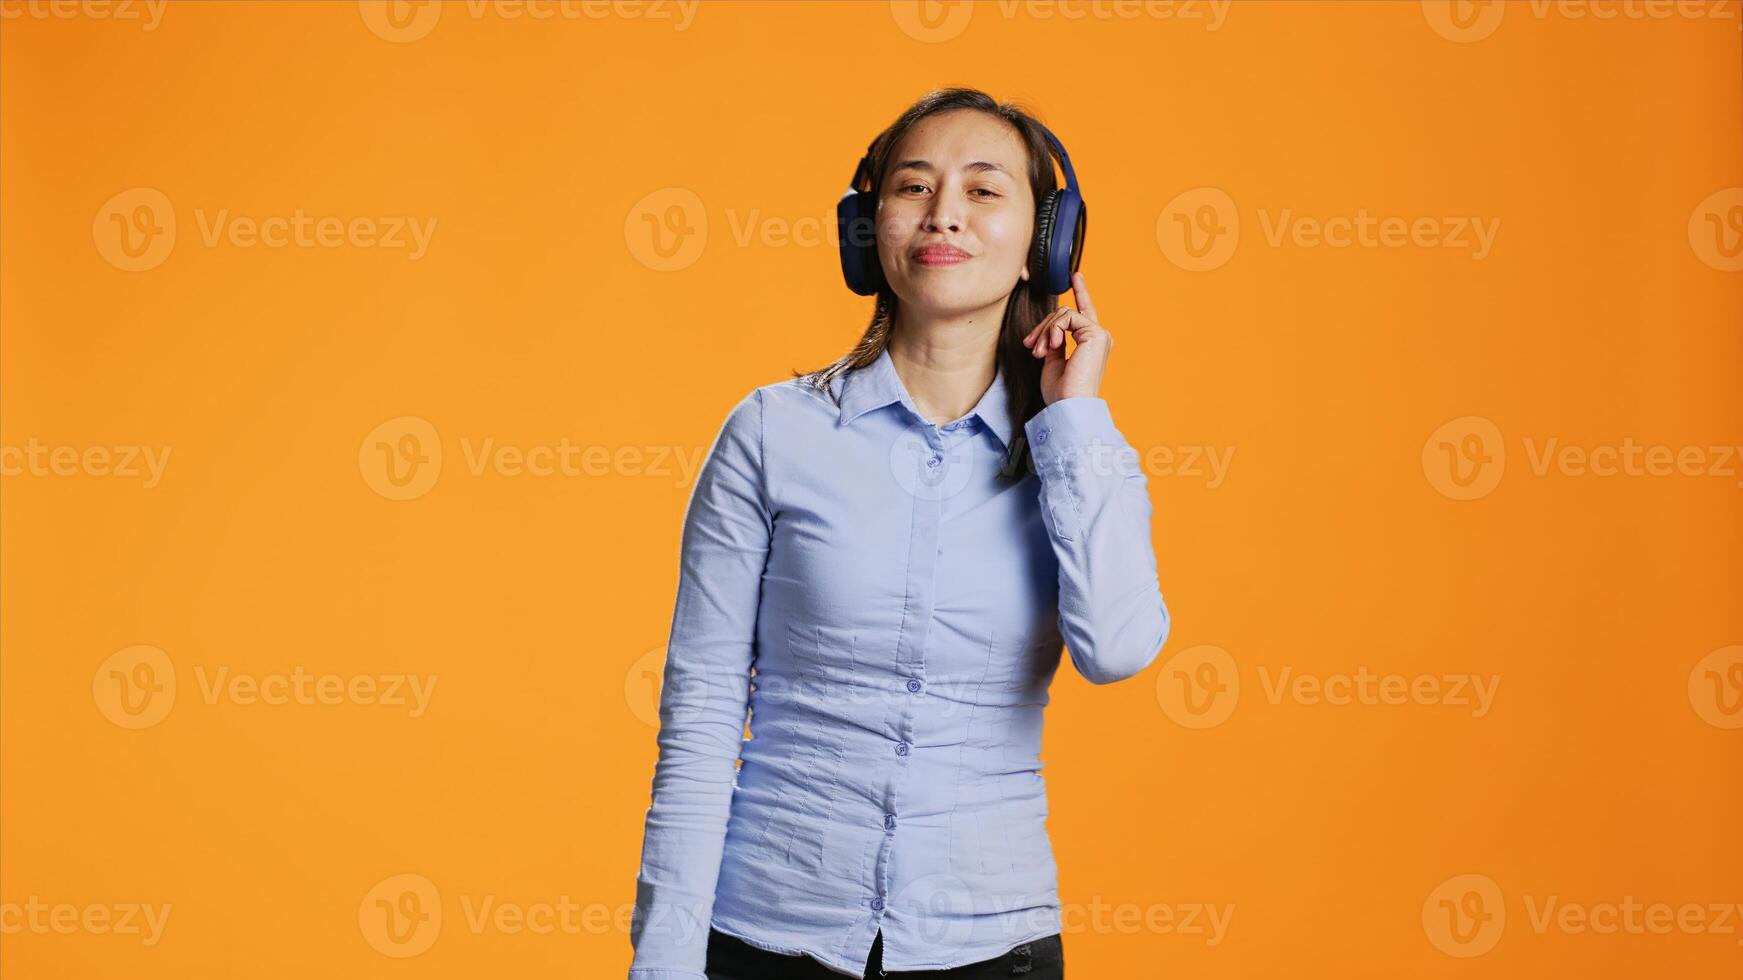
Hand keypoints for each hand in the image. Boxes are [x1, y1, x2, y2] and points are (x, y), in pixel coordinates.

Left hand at [1021, 271, 1111, 404]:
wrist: (1069, 406)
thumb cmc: (1061, 393)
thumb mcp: (1054, 363)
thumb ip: (1054, 343)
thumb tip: (1050, 331)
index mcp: (1091, 344)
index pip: (1084, 312)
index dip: (1081, 292)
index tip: (1075, 275)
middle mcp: (1099, 337)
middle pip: (1065, 314)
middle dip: (1043, 328)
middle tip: (1031, 346)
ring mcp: (1100, 335)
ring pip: (1063, 314)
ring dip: (1044, 332)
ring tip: (1039, 351)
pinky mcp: (1096, 334)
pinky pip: (1067, 317)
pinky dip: (1053, 330)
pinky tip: (1051, 346)